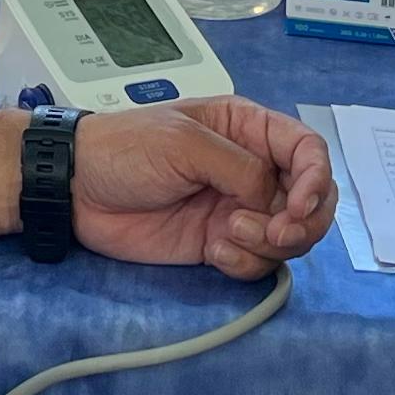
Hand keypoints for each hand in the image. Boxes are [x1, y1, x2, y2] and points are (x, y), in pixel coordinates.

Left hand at [70, 97, 333, 278]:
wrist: (77, 190)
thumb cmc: (126, 149)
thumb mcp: (184, 143)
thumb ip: (240, 167)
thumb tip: (275, 198)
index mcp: (248, 130)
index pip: (308, 150)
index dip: (317, 178)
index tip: (300, 207)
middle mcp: (251, 170)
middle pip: (311, 199)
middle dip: (304, 222)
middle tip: (277, 233)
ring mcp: (236, 210)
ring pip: (288, 237)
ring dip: (271, 244)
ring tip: (229, 238)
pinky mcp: (219, 245)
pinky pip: (256, 262)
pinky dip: (246, 264)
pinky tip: (215, 254)